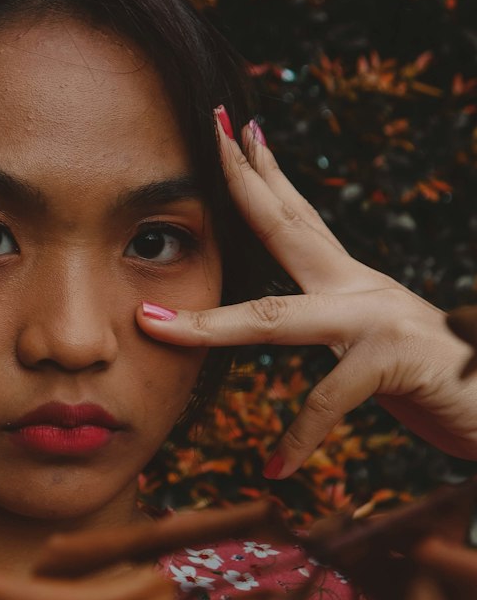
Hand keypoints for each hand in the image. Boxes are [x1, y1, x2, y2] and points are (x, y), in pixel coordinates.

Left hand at [136, 111, 476, 478]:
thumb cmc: (445, 390)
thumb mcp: (378, 357)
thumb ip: (339, 340)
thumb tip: (294, 330)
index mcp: (355, 286)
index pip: (298, 220)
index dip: (262, 178)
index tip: (232, 135)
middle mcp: (365, 290)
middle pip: (288, 229)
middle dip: (244, 182)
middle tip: (211, 129)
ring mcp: (381, 320)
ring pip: (277, 319)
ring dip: (210, 326)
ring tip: (154, 326)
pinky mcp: (397, 361)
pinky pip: (329, 401)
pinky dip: (298, 440)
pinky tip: (274, 469)